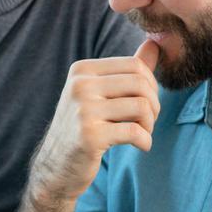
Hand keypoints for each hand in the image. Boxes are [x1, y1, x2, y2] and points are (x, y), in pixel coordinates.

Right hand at [26, 41, 160, 204]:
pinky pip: (135, 132)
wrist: (56, 168)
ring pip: (142, 107)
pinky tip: (141, 146)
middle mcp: (80, 86)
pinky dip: (145, 141)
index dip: (151, 85)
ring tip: (143, 134)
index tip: (147, 104)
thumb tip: (154, 43)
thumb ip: (127, 71)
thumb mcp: (100, 95)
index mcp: (82, 71)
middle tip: (148, 122)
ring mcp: (83, 110)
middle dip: (154, 105)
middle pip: (141, 84)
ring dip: (150, 125)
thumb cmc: (83, 128)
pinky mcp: (90, 136)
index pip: (135, 65)